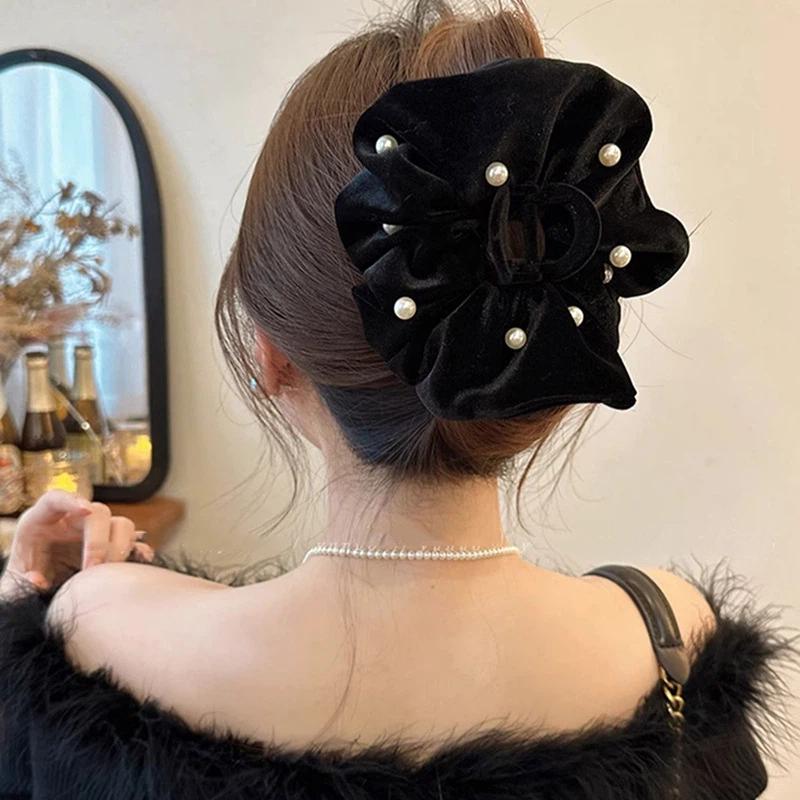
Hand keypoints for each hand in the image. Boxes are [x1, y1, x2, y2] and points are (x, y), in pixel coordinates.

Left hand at [1, 490, 153, 595]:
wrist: (39, 596)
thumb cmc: (22, 585)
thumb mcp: (9, 589)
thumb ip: (18, 585)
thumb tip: (37, 580)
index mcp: (41, 522)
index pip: (55, 499)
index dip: (72, 499)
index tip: (85, 510)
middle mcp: (72, 522)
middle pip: (98, 513)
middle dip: (99, 540)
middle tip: (93, 569)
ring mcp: (95, 534)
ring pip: (121, 525)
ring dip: (121, 547)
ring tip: (110, 573)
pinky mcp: (112, 548)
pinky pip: (134, 544)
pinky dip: (138, 553)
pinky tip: (133, 567)